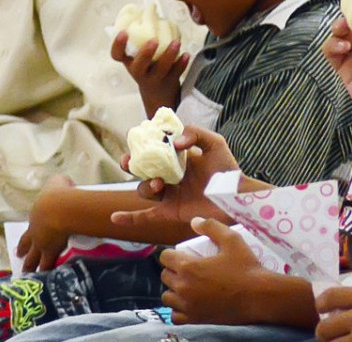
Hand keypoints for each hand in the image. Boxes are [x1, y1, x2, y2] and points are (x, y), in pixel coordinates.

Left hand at [18, 175, 75, 271]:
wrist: (60, 209)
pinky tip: (48, 280)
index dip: (25, 240)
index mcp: (35, 218)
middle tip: (20, 262)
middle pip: (28, 247)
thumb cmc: (58, 194)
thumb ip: (59, 184)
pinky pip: (49, 265)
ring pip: (36, 260)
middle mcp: (36, 233)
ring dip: (33, 268)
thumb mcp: (58, 182)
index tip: (19, 248)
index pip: (29, 231)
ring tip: (30, 277)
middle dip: (24, 254)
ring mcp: (42, 244)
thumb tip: (67, 186)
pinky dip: (48, 272)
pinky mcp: (52, 252)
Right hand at [110, 30, 188, 114]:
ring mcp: (154, 79)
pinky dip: (181, 64)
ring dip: (168, 55)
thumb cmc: (147, 64)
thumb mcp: (138, 54)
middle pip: (138, 66)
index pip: (117, 55)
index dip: (118, 44)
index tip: (124, 32)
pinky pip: (175, 74)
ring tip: (176, 43)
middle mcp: (138, 71)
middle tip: (153, 40)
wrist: (157, 93)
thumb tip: (145, 10)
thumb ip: (140, 37)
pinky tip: (187, 54)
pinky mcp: (169, 83)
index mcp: (129, 61)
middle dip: (145, 54)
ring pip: (160, 70)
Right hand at [111, 126, 239, 228]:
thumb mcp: (215, 143)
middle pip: (141, 169)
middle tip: (130, 161)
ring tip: (159, 184)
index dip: (141, 145)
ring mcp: (168, 194)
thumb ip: (195, 133)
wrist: (236, 197)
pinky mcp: (170, 211)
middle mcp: (169, 175)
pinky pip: (146, 216)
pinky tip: (115, 218)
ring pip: (144, 189)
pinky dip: (130, 218)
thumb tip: (175, 142)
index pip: (152, 149)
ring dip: (146, 185)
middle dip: (131, 163)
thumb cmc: (227, 169)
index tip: (137, 141)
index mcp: (176, 157)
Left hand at [159, 217, 272, 324]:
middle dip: (173, 271)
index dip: (172, 254)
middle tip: (188, 270)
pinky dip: (179, 310)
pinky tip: (189, 304)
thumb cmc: (246, 267)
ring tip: (187, 287)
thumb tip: (194, 221)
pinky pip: (176, 316)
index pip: (165, 257)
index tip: (182, 256)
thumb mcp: (231, 240)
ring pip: (167, 297)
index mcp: (188, 267)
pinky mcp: (195, 319)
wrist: (259, 297)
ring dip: (174, 291)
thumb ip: (211, 227)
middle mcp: (183, 287)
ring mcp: (188, 306)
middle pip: (165, 276)